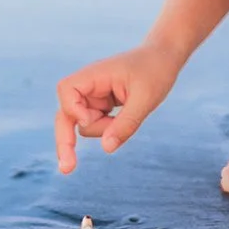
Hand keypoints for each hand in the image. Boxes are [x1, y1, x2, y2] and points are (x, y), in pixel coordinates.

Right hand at [54, 44, 181, 173]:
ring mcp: (93, 97)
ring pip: (85, 125)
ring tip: (131, 112)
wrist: (163, 58)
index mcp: (94, 75)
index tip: (88, 120)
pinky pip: (97, 126)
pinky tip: (123, 120)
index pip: (66, 90)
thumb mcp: (146, 99)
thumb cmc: (155, 71)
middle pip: (66, 114)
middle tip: (67, 169)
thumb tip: (106, 148)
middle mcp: (88, 86)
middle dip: (65, 140)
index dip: (72, 108)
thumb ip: (126, 124)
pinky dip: (109, 129)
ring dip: (105, 129)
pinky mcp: (100, 106)